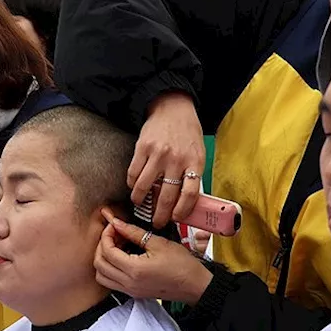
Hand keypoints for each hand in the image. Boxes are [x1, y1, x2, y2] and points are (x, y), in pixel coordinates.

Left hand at [95, 211, 212, 305]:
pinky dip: (109, 269)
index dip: (107, 234)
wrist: (194, 285)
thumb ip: (134, 232)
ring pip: (101, 276)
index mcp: (134, 270)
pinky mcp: (133, 293)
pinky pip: (111, 282)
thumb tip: (117, 223)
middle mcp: (128, 283)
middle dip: (102, 245)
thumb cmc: (182, 265)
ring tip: (116, 246)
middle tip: (113, 234)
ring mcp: (129, 290)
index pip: (107, 251)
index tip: (114, 225)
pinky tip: (122, 257)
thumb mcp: (158, 243)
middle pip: (99, 264)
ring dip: (103, 259)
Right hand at [130, 92, 204, 226]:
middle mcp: (177, 159)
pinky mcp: (142, 148)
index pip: (190, 194)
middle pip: (167, 196)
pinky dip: (132, 184)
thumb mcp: (198, 153)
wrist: (172, 108)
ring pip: (145, 187)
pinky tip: (134, 186)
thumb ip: (193, 175)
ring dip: (140, 200)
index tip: (176, 219)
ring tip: (139, 204)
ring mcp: (158, 154)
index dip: (182, 211)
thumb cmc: (187, 133)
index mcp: (195, 162)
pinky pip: (133, 173)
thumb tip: (187, 203)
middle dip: (160, 215)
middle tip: (156, 222)